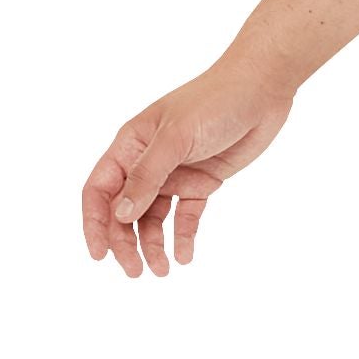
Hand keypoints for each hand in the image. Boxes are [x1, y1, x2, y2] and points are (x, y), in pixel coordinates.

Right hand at [80, 53, 294, 276]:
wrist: (263, 87)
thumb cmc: (215, 100)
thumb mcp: (176, 137)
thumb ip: (147, 176)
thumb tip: (120, 215)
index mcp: (131, 144)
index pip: (100, 189)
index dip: (94, 223)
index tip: (99, 255)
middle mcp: (148, 161)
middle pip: (125, 211)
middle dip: (125, 242)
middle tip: (136, 271)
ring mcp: (176, 172)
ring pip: (154, 218)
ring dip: (153, 245)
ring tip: (162, 270)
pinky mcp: (202, 181)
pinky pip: (186, 215)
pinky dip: (183, 236)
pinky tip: (185, 255)